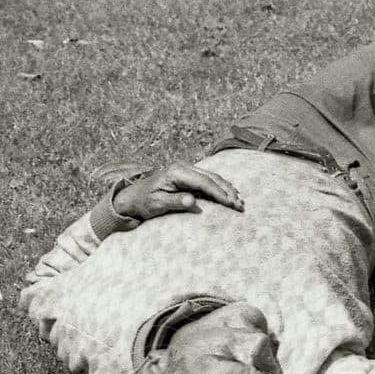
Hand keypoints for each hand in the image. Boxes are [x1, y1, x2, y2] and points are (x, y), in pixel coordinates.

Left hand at [113, 164, 242, 220]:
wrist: (134, 195)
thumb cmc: (144, 201)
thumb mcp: (156, 204)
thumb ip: (174, 202)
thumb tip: (192, 201)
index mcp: (176, 172)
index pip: (204, 182)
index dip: (219, 193)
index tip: (231, 204)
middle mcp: (183, 167)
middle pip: (212, 177)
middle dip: (228, 191)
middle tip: (240, 206)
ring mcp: (187, 169)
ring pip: (214, 177)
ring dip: (228, 189)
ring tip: (240, 202)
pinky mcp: (190, 174)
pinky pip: (210, 179)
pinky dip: (222, 186)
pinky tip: (232, 194)